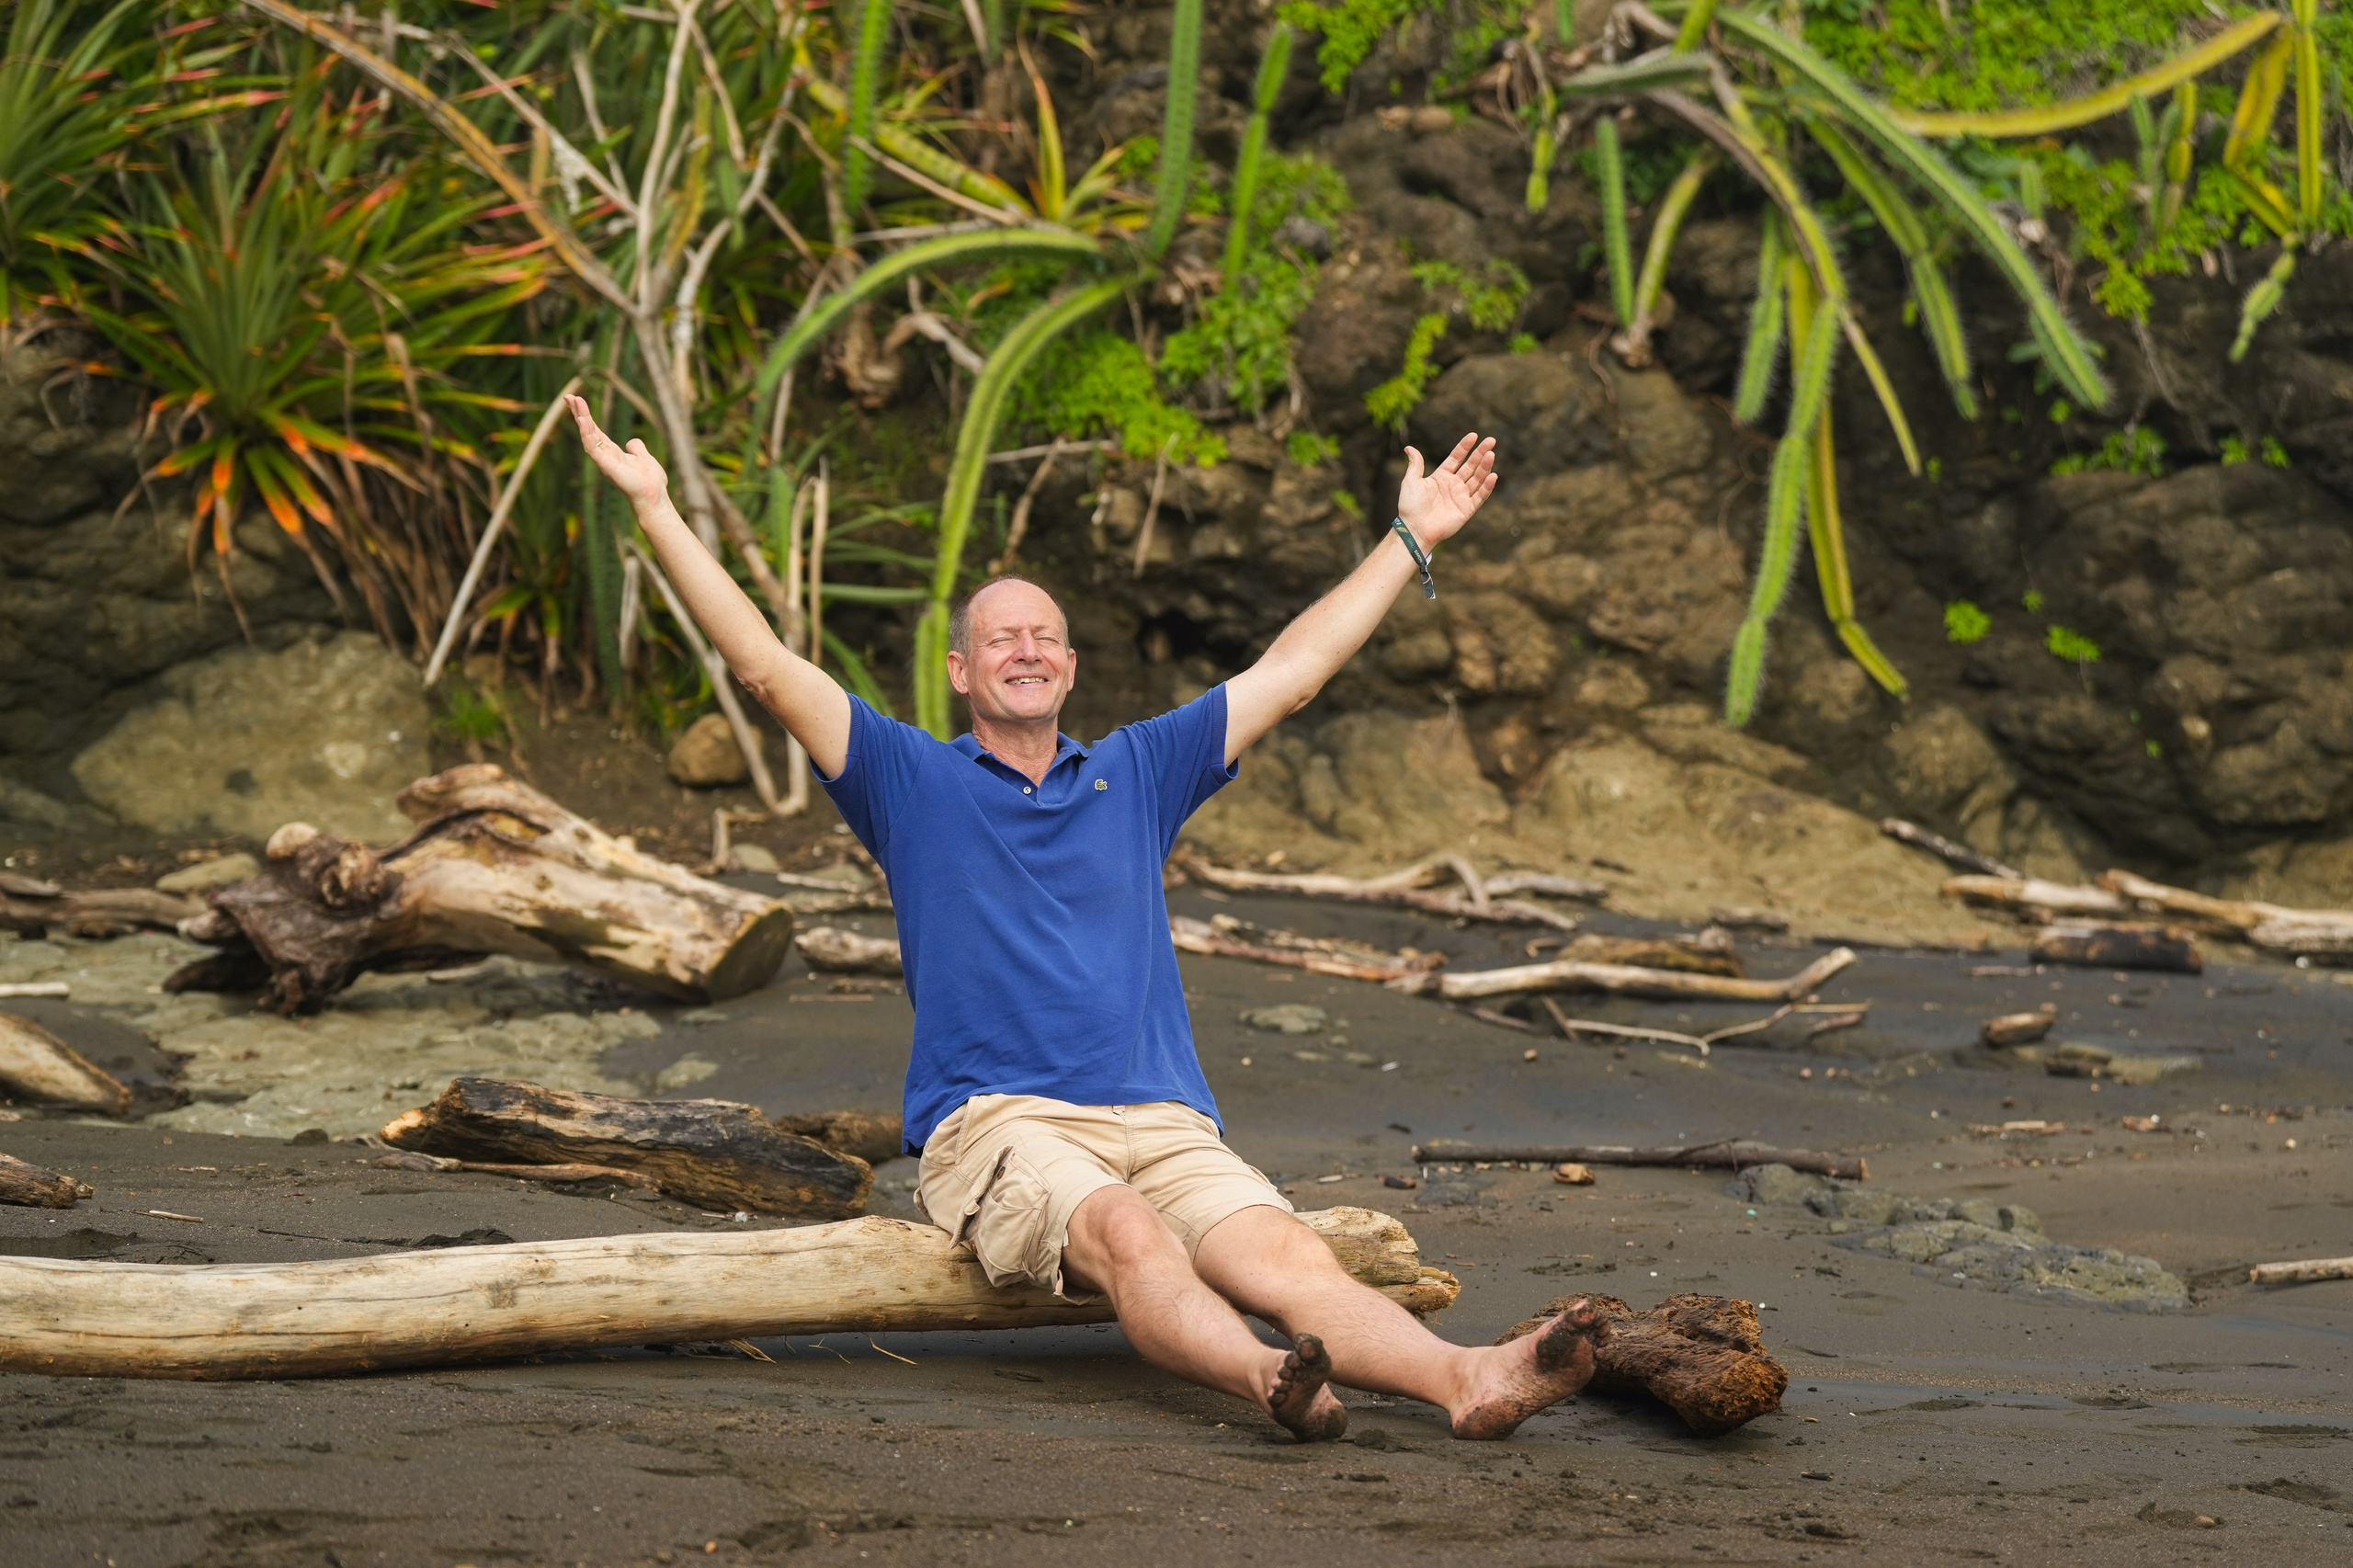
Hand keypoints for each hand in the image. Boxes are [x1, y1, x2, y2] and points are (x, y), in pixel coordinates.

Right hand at [565, 393, 669, 510]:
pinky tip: (583, 421)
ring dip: (581, 419)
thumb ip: (637, 448)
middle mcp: (605, 455)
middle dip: (578, 413)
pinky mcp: (607, 466)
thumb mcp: (644, 458)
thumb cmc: (650, 482)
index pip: (595, 430)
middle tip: (567, 396)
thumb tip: (632, 442)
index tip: (577, 400)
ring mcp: (604, 461)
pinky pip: (593, 448)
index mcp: (612, 452)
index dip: (586, 416)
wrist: (654, 496)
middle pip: (588, 430)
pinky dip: (587, 435)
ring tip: (574, 402)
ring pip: (588, 436)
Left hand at [1395, 432, 1498, 545]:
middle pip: (1470, 466)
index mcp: (1441, 477)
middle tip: (1491, 440)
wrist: (1414, 529)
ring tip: (1491, 454)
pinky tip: (1493, 475)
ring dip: (1485, 467)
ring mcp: (1461, 497)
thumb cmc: (1410, 506)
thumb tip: (1409, 447)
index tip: (1473, 435)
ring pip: (1477, 478)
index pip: (1456, 458)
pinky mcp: (1467, 510)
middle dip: (1480, 453)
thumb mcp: (1411, 481)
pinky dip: (1487, 487)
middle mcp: (1453, 485)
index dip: (1464, 447)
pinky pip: (1480, 496)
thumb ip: (1415, 464)